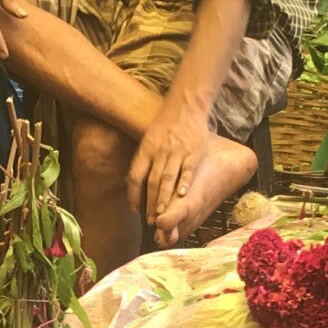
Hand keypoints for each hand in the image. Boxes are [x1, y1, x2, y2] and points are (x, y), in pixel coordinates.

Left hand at [128, 95, 213, 233]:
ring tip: (162, 215)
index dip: (134, 195)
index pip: (135, 176)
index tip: (135, 210)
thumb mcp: (148, 138)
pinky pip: (187, 171)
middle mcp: (159, 152)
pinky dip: (184, 184)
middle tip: (150, 221)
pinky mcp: (193, 152)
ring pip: (168, 179)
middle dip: (150, 204)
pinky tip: (182, 198)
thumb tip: (133, 182)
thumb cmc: (166, 124)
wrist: (186, 105)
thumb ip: (143, 159)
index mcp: (146, 149)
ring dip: (164, 199)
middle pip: (152, 182)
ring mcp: (177, 152)